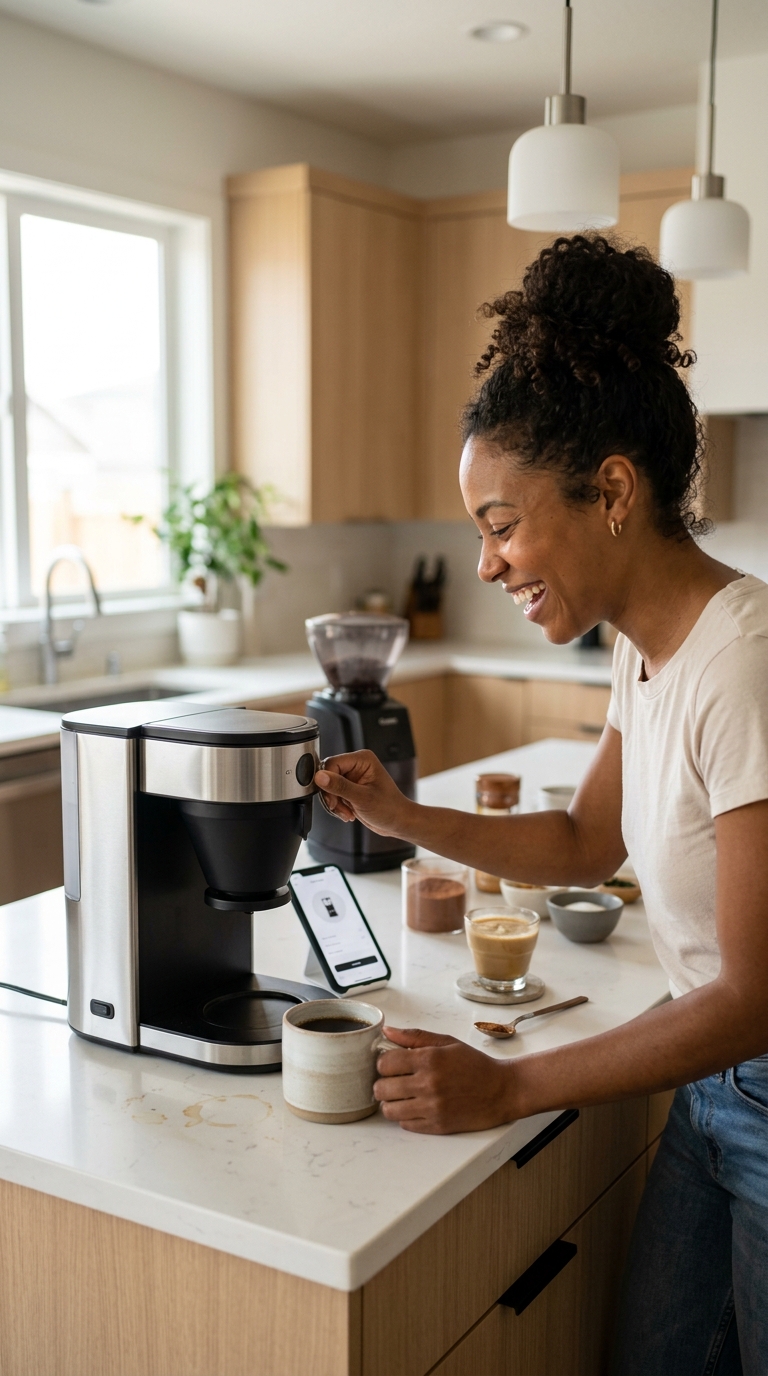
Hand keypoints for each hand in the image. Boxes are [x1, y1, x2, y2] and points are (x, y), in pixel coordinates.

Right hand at [315, 751, 412, 836]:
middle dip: (331, 795)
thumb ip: (340, 786)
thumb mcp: (362, 798)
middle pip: (328, 775)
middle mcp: (357, 765)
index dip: (327, 781)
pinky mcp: (350, 789)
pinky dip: (337, 806)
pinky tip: (348, 813)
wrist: (397, 822)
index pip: (332, 763)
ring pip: (329, 787)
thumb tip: (320, 776)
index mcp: (362, 759)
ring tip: (347, 813)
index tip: (331, 797)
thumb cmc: (389, 808)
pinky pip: (334, 795)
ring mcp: (353, 777)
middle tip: (338, 807)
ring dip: (335, 803)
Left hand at [374, 1026, 515, 1133]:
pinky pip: (405, 1124)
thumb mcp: (447, 1043)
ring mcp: (432, 1107)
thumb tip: (387, 1031)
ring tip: (401, 1096)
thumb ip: (415, 1036)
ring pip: (389, 1110)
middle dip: (383, 1083)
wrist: (502, 1091)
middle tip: (393, 1081)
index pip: (385, 1063)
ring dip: (391, 1102)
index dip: (384, 1063)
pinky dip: (404, 1116)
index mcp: (429, 1059)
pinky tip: (414, 1107)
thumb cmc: (475, 1065)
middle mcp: (428, 1084)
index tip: (391, 1064)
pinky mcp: (437, 1126)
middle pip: (382, 1088)